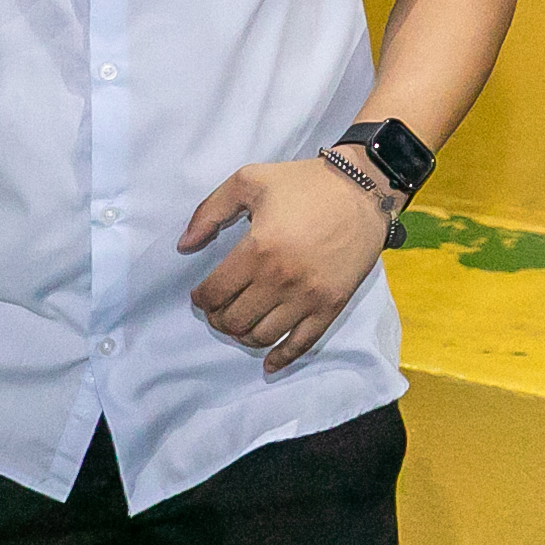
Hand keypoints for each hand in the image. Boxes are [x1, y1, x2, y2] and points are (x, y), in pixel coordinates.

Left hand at [179, 156, 392, 373]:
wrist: (360, 191)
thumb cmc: (302, 183)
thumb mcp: (248, 180)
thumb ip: (209, 211)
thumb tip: (184, 245)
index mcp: (258, 249)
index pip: (215, 292)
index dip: (201, 298)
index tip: (200, 295)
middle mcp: (281, 280)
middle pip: (235, 319)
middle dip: (218, 318)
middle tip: (218, 310)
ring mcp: (308, 298)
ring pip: (262, 336)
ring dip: (243, 335)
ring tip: (239, 323)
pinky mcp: (330, 307)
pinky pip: (301, 344)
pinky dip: (280, 358)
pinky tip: (268, 363)